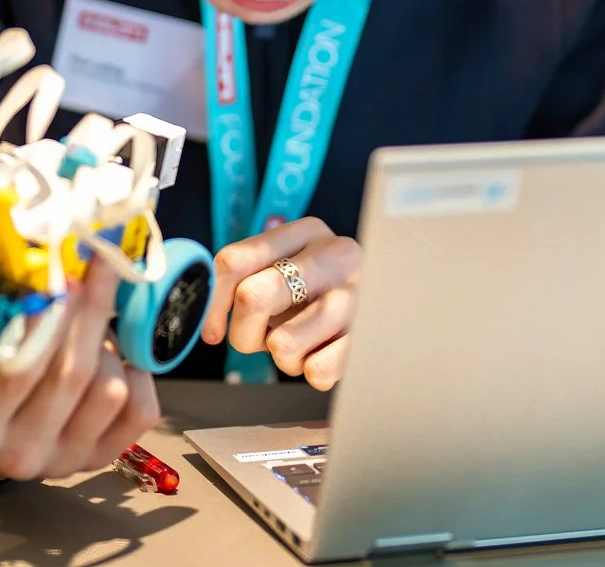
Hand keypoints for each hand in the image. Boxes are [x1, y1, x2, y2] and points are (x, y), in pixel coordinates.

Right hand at [0, 256, 159, 480]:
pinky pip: (140, 410)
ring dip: (108, 345)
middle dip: (90, 312)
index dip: (49, 319)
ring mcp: (63, 459)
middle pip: (73, 374)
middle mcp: (20, 449)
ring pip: (111, 390)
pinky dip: (136, 373)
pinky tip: (114, 354)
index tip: (64, 276)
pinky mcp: (98, 458)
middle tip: (96, 269)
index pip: (19, 369)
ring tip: (90, 322)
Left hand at [200, 218, 361, 390]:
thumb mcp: (289, 266)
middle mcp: (336, 256)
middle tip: (259, 339)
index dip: (214, 302)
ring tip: (302, 343)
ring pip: (282, 344)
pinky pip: (317, 371)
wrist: (395, 307)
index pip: (235, 261)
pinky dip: (312, 371)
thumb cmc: (323, 291)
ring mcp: (357, 297)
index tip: (214, 331)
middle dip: (244, 332)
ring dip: (283, 357)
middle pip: (253, 297)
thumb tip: (209, 322)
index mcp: (307, 232)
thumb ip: (247, 276)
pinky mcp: (370, 338)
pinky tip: (326, 352)